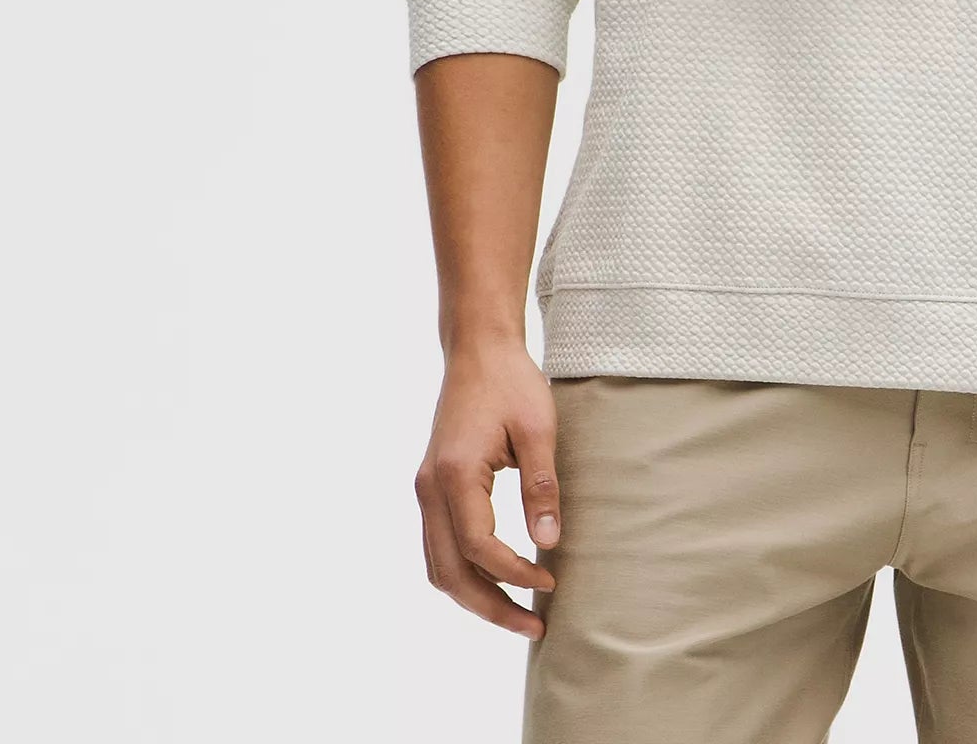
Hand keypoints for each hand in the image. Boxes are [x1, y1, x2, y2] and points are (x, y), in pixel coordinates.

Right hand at [415, 334, 561, 637]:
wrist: (477, 349)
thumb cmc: (511, 382)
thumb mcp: (537, 429)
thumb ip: (541, 486)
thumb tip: (548, 545)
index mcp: (454, 474)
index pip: (480, 548)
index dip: (515, 574)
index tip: (551, 582)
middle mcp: (429, 488)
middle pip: (449, 573)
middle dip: (491, 607)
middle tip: (534, 627)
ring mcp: (425, 489)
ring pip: (438, 567)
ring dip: (474, 597)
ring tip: (518, 613)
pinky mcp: (431, 487)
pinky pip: (439, 547)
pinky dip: (464, 573)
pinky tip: (498, 579)